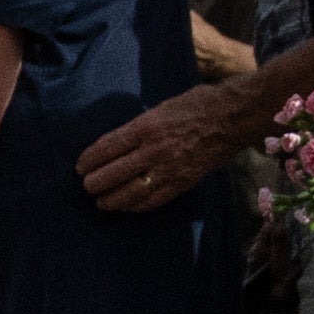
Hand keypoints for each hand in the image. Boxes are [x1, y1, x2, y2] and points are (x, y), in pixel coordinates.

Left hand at [80, 92, 237, 214]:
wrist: (233, 117)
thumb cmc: (197, 105)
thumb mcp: (161, 108)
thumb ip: (139, 127)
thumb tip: (117, 144)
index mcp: (146, 126)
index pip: (108, 147)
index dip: (90, 160)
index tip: (80, 166)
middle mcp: (154, 149)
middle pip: (113, 173)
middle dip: (94, 182)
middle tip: (87, 186)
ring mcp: (168, 168)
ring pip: (130, 191)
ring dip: (110, 199)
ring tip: (100, 202)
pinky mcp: (182, 182)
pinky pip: (152, 200)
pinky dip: (134, 206)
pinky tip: (124, 207)